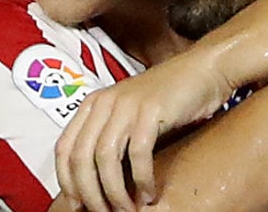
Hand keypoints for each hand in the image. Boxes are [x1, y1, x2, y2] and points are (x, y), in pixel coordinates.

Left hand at [54, 49, 233, 211]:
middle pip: (81, 157)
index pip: (64, 148)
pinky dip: (141, 179)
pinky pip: (138, 153)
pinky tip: (149, 192)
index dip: (68, 182)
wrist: (203, 70)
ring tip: (127, 209)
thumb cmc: (169, 96)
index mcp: (94, 103)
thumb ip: (111, 137)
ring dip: (115, 192)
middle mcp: (106, 102)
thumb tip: (98, 183)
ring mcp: (127, 105)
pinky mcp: (151, 110)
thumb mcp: (130, 113)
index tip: (78, 204)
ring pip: (105, 158)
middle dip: (90, 193)